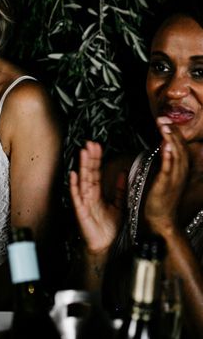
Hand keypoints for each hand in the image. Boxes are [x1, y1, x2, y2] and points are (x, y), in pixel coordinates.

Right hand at [69, 140, 123, 255]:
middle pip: (89, 172)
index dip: (96, 159)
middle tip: (90, 143)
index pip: (96, 171)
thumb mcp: (120, 205)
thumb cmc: (109, 228)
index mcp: (97, 192)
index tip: (97, 146)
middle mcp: (89, 194)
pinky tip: (74, 174)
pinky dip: (74, 185)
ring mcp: (83, 201)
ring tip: (83, 152)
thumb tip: (123, 173)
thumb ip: (120, 190)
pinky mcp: (80, 210)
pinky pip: (77, 196)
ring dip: (82, 166)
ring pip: (82, 180)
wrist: (106, 246)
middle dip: (89, 158)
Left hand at [145, 117, 188, 235]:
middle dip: (172, 131)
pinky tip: (165, 146)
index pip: (179, 147)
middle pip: (179, 147)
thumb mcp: (164, 177)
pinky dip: (168, 156)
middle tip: (163, 118)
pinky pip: (169, 168)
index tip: (165, 119)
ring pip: (176, 155)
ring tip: (164, 126)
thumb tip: (163, 145)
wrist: (160, 220)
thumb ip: (165, 162)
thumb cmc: (159, 199)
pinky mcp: (166, 185)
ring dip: (170, 139)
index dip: (173, 132)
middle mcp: (180, 173)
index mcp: (178, 170)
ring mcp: (174, 179)